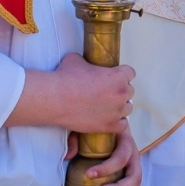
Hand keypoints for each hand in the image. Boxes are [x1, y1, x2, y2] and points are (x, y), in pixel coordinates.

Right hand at [9, 53, 134, 134]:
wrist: (54, 99)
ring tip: (106, 106)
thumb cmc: (65, 78)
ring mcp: (115, 111)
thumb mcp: (77, 60)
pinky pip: (123, 126)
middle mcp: (120, 94)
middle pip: (129, 91)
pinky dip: (117, 122)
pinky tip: (108, 118)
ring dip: (119, 106)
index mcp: (117, 76)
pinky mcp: (108, 126)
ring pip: (127, 108)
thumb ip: (89, 63)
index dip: (121, 74)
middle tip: (106, 91)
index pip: (130, 73)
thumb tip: (87, 64)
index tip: (113, 77)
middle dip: (119, 90)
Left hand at [65, 130, 143, 185]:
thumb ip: (77, 138)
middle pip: (134, 175)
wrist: (112, 127)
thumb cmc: (99, 128)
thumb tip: (68, 155)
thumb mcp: (87, 127)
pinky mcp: (132, 177)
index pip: (121, 156)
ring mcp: (135, 167)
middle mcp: (134, 155)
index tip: (89, 175)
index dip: (107, 167)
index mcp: (126, 141)